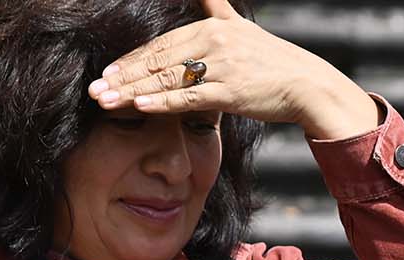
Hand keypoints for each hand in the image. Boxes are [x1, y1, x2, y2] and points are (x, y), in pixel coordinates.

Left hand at [88, 0, 380, 140]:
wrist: (307, 84)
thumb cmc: (272, 62)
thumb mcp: (240, 26)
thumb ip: (214, 5)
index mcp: (212, 27)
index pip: (161, 45)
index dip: (132, 60)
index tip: (108, 73)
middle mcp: (214, 42)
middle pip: (158, 60)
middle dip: (123, 77)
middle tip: (96, 89)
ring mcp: (222, 67)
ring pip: (167, 79)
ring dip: (133, 92)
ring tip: (106, 102)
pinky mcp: (231, 92)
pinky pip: (189, 97)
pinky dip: (163, 102)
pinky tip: (140, 106)